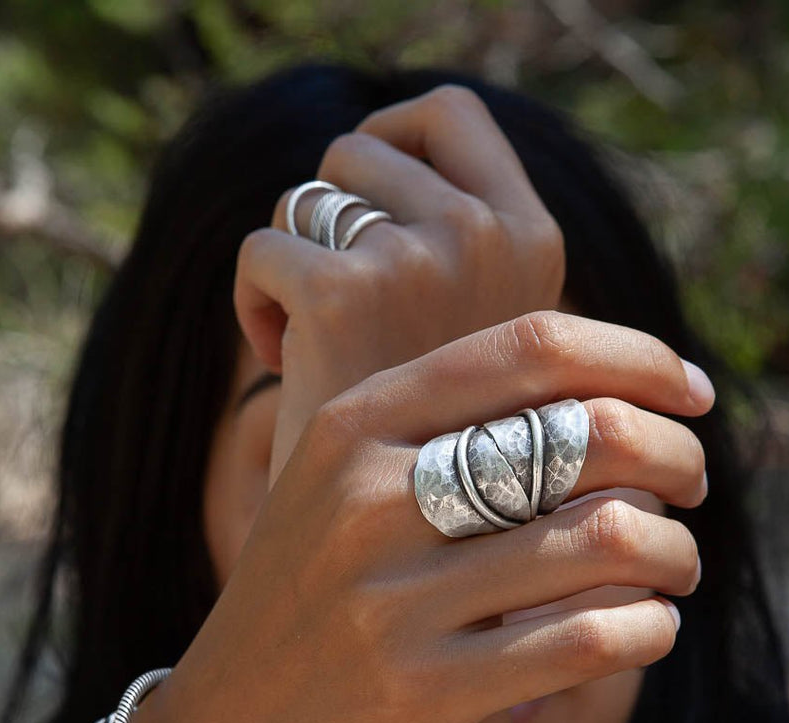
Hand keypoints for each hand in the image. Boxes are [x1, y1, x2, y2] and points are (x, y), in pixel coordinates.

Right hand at [147, 309, 712, 722]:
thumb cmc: (309, 608)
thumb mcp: (343, 494)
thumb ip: (445, 433)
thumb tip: (604, 393)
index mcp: (353, 425)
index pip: (533, 346)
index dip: (641, 359)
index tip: (695, 394)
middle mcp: (366, 497)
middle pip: (584, 433)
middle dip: (675, 456)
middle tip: (692, 486)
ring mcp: (387, 599)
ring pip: (605, 538)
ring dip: (675, 551)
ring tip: (678, 566)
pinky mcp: (416, 696)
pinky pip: (584, 642)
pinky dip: (646, 628)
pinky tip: (650, 628)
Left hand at [234, 85, 565, 483]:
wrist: (404, 540)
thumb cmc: (440, 440)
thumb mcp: (488, 337)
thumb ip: (475, 257)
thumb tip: (424, 176)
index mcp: (533, 241)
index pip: (451, 116)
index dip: (398, 136)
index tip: (373, 197)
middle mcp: (486, 236)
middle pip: (365, 145)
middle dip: (335, 209)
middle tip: (342, 286)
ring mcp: (421, 260)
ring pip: (308, 195)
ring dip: (297, 257)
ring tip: (317, 334)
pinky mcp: (345, 295)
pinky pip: (263, 250)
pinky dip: (256, 303)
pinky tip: (285, 360)